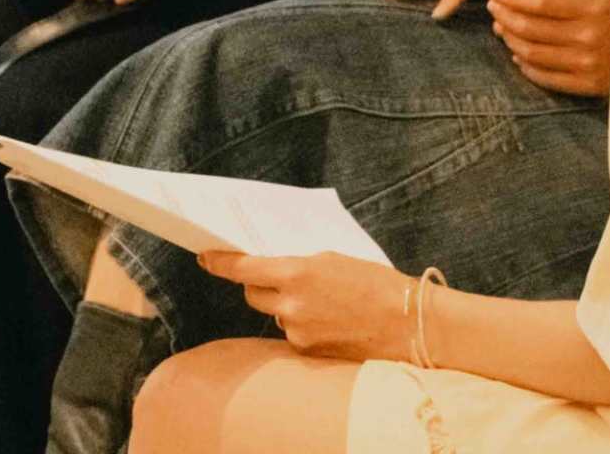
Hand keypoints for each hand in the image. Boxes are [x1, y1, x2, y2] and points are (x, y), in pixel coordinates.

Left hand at [199, 251, 416, 362]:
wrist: (405, 322)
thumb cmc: (374, 282)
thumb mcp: (333, 259)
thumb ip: (299, 263)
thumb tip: (275, 266)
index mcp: (296, 273)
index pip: (243, 268)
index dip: (220, 263)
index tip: (205, 257)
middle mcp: (290, 305)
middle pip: (252, 294)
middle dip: (258, 285)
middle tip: (274, 277)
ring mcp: (297, 331)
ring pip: (276, 314)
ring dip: (287, 306)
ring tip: (322, 301)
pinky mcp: (307, 352)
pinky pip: (293, 333)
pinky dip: (303, 324)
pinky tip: (329, 320)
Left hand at [487, 0, 609, 98]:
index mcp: (596, 8)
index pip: (543, 3)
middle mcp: (589, 37)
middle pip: (531, 28)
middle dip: (505, 16)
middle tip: (493, 6)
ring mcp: (587, 65)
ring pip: (533, 53)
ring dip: (510, 38)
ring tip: (500, 26)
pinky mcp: (587, 86)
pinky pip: (546, 78)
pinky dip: (526, 66)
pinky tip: (517, 54)